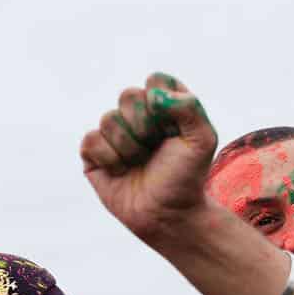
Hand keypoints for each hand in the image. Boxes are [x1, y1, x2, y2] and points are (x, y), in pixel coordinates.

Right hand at [80, 72, 218, 245]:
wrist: (166, 213)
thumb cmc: (186, 177)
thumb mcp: (202, 139)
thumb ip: (188, 106)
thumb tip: (153, 94)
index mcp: (164, 105)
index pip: (156, 80)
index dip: (162, 103)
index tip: (172, 128)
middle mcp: (137, 115)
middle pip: (128, 95)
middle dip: (144, 126)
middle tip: (154, 148)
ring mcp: (113, 133)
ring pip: (108, 119)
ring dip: (128, 147)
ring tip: (139, 163)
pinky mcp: (92, 153)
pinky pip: (91, 140)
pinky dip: (108, 158)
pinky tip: (120, 170)